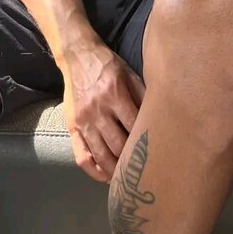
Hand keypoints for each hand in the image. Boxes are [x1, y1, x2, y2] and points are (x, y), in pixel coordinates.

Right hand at [61, 41, 145, 181]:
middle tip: (145, 167)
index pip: (134, 124)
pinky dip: (94, 171)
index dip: (145, 140)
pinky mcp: (72, 127)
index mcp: (114, 93)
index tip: (157, 150)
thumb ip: (142, 94)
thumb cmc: (108, 65)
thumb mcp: (129, 73)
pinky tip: (106, 176)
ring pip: (101, 155)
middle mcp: (97, 109)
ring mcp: (83, 121)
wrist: (77, 56)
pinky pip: (82, 156)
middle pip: (118, 144)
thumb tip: (160, 115)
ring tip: (128, 178)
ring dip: (116, 170)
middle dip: (132, 158)